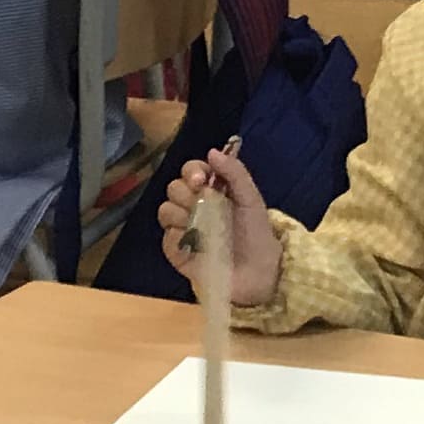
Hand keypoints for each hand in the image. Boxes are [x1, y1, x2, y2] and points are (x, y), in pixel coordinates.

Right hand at [158, 148, 278, 307]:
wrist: (258, 272)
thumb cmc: (256, 234)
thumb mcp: (251, 199)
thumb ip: (235, 172)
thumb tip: (212, 151)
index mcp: (211, 190)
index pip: (190, 170)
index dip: (192, 171)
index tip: (202, 180)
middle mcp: (193, 206)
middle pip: (173, 187)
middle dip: (186, 192)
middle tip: (202, 203)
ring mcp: (183, 229)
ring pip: (165, 210)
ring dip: (181, 214)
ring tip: (201, 226)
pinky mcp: (177, 252)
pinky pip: (166, 238)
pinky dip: (179, 238)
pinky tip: (196, 244)